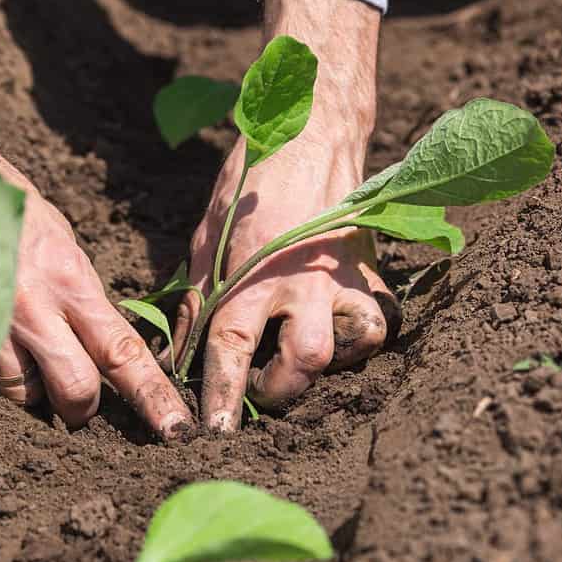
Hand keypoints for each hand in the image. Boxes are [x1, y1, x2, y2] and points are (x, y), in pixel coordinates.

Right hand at [0, 15, 191, 438]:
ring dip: (27, 384)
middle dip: (80, 405)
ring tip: (16, 341)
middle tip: (74, 397)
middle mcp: (31, 311)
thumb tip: (98, 342)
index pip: (122, 353)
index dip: (153, 397)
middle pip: (74, 392)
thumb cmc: (5, 209)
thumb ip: (80, 298)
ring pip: (22, 394)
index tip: (175, 430)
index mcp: (69, 282)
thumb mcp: (62, 244)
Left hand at [178, 0, 399, 430]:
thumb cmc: (251, 183)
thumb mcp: (206, 235)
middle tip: (264, 387)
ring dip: (329, 364)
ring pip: (354, 346)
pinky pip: (381, 320)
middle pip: (306, 361)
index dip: (224, 395)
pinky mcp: (372, 269)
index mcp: (252, 272)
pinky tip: (340, 328)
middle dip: (283, 390)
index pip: (232, 347)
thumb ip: (195, 297)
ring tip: (303, 352)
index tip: (216, 430)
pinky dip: (363, 335)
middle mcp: (302, 281)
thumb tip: (179, 352)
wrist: (311, 131)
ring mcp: (344, 276)